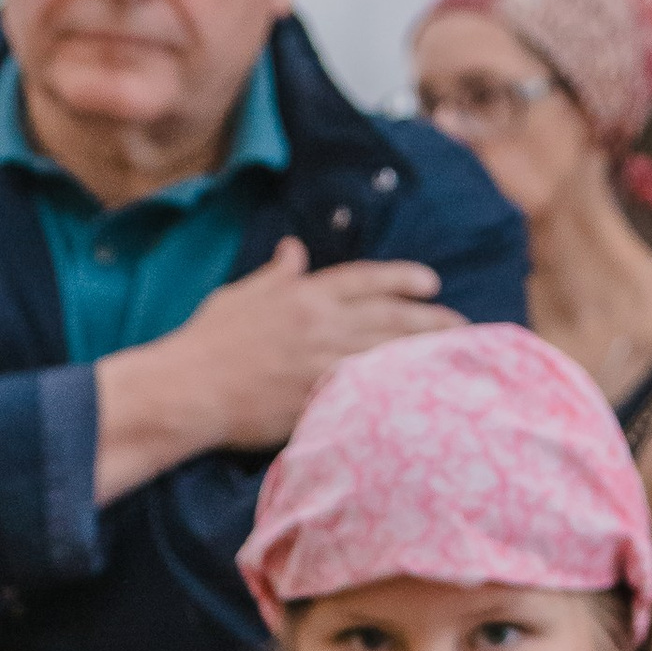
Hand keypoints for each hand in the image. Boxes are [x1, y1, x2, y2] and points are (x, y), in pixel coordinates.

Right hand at [93, 238, 463, 499]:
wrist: (188, 390)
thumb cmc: (206, 343)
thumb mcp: (241, 296)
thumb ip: (276, 276)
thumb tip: (294, 251)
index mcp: (302, 295)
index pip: (365, 279)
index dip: (402, 279)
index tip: (430, 282)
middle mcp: (320, 324)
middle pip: (389, 316)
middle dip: (431, 319)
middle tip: (463, 325)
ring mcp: (321, 362)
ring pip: (387, 353)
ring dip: (426, 354)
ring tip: (457, 357)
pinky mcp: (318, 399)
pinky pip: (369, 392)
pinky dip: (399, 390)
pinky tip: (425, 393)